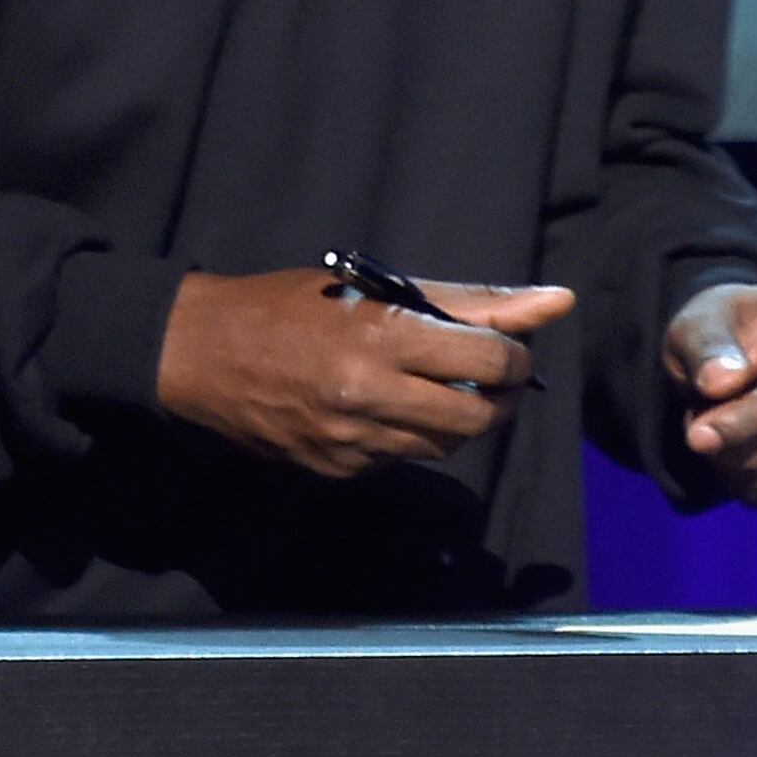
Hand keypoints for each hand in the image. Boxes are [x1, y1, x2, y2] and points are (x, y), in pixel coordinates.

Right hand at [156, 266, 568, 480]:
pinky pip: (400, 459)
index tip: (511, 350)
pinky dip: (408, 436)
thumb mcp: (374, 286)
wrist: (200, 354)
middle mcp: (369, 395)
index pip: (489, 362)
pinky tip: (384, 407)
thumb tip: (556, 302)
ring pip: (443, 446)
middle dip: (499, 400)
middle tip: (489, 378)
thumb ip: (464, 300)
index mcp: (382, 336)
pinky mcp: (336, 470)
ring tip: (432, 387)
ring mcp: (351, 441)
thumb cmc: (290, 305)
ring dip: (456, 420)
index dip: (516, 358)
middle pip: (478, 419)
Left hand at [663, 285, 756, 506]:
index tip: (700, 437)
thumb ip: (707, 348)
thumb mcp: (699, 325)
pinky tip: (734, 460)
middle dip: (741, 451)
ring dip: (744, 469)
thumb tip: (720, 382)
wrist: (740, 352)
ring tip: (715, 439)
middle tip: (697, 437)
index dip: (751, 420)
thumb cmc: (723, 332)